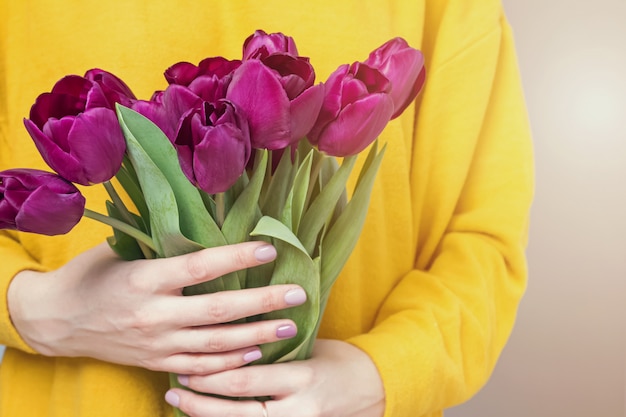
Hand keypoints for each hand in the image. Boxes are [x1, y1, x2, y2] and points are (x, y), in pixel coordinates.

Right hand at [7, 241, 306, 374]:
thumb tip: (209, 222)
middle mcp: (153, 314)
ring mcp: (155, 343)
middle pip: (217, 311)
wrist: (57, 321)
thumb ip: (163, 244)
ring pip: (215, 344)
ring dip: (255, 336)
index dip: (236, 258)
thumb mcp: (122, 251)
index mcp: (144, 279)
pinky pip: (198, 366)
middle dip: (261, 303)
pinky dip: (229, 363)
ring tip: (289, 327)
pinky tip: (256, 354)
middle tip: (297, 294)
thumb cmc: (92, 276)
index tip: (270, 249)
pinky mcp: (156, 362)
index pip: (199, 267)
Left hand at [165, 339, 385, 416]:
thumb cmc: (342, 361)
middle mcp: (298, 411)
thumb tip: (235, 332)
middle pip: (237, 411)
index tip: (188, 366)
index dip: (213, 376)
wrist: (374, 391)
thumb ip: (276, 346)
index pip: (247, 381)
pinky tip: (206, 416)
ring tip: (181, 405)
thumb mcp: (312, 346)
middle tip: (176, 388)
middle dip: (202, 400)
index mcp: (302, 380)